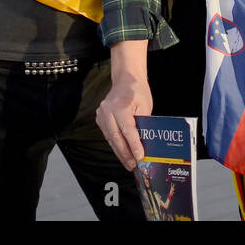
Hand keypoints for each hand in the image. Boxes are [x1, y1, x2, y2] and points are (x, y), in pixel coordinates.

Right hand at [95, 41, 152, 170]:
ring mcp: (101, 114)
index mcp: (120, 106)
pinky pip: (107, 134)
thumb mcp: (145, 106)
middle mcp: (107, 110)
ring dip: (119, 152)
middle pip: (116, 137)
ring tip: (128, 163)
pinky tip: (122, 152)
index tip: (139, 157)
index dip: (134, 145)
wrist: (125, 79)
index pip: (128, 130)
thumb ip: (143, 124)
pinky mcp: (99, 117)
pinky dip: (115, 144)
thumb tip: (144, 144)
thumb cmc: (137, 91)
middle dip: (125, 154)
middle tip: (132, 165)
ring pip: (110, 138)